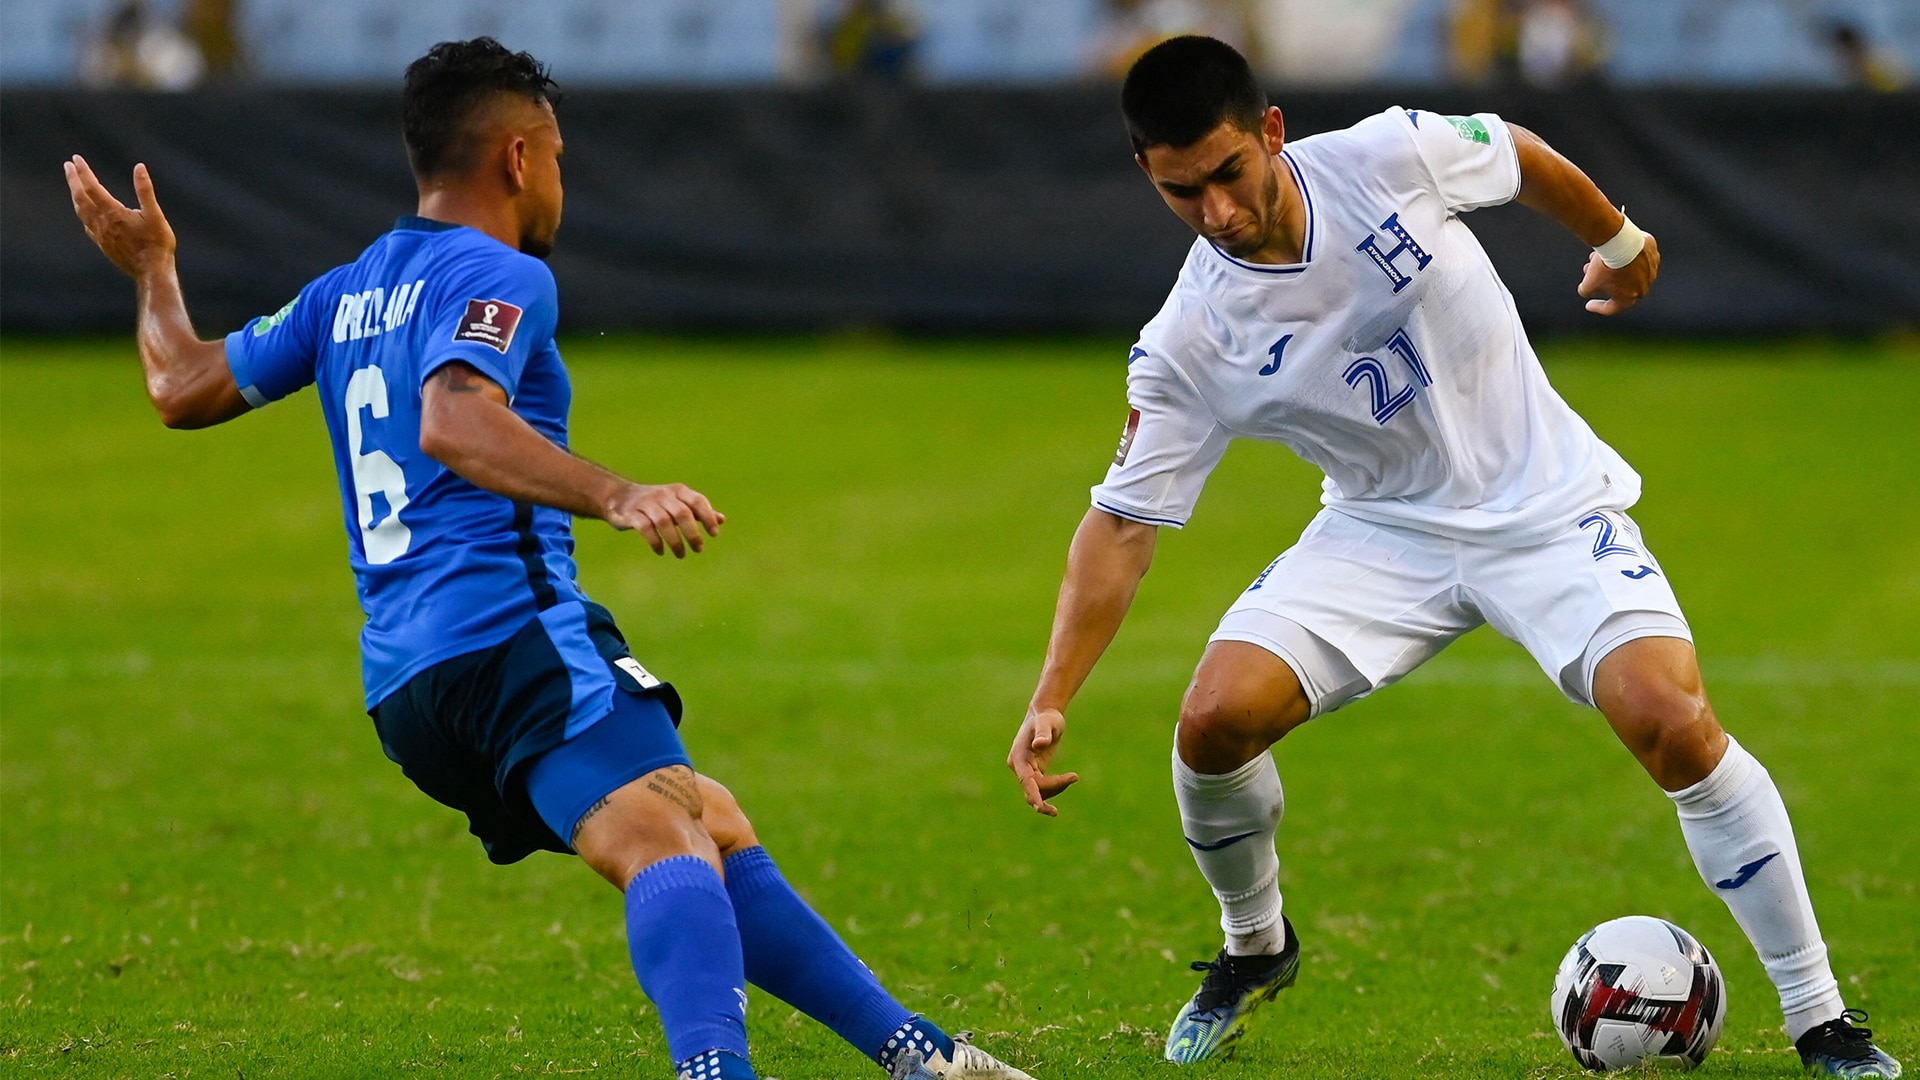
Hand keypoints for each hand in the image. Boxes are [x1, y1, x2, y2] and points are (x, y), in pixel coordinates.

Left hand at [66, 156, 175, 278]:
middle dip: (73, 180)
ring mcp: (100, 235)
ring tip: (73, 185)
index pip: (92, 187)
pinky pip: (86, 224)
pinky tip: (84, 211)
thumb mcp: (155, 215)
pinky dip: (82, 212)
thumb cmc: (157, 243)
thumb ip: (145, 190)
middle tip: (68, 166)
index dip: (84, 171)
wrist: (151, 271)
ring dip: (75, 195)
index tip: (76, 159)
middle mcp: (102, 223)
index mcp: (113, 213)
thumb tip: (139, 167)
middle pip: (80, 197)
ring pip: (81, 210)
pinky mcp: (102, 244)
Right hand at [606, 482, 723, 557]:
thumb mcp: (679, 503)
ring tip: (681, 555)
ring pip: (663, 522)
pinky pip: (645, 528)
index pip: (697, 501)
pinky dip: (655, 541)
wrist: (621, 497)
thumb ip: (698, 511)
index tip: (714, 534)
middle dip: (692, 533)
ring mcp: (646, 503)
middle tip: (699, 549)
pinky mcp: (631, 514)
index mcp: (678, 491)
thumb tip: (722, 520)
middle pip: (682, 513)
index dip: (708, 517)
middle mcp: (663, 495)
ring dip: (675, 541)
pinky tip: (661, 551)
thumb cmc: (657, 503)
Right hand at [1008, 707, 1079, 816]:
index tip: (1040, 807)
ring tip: (1073, 776)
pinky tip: (1065, 788)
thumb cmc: (1046, 717)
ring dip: (1056, 788)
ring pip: (1039, 791)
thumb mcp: (1047, 722)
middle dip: (1053, 787)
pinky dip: (1055, 788)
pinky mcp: (1034, 773)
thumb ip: (1043, 733)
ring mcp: (1026, 771)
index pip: (1025, 779)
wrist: (1045, 715)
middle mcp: (1019, 766)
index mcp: (1018, 756)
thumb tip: (1039, 744)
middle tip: (1074, 777)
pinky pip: (1042, 789)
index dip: (1033, 793)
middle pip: (1034, 788)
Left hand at [1578, 234, 1659, 315]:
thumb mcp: (1588, 284)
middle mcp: (1643, 286)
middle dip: (1602, 280)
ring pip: (1628, 269)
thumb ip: (1586, 291)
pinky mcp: (1653, 254)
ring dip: (1612, 266)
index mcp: (1629, 299)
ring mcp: (1651, 269)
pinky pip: (1637, 256)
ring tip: (1595, 259)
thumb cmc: (1606, 267)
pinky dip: (1626, 254)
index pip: (1611, 308)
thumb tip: (1585, 290)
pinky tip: (1613, 249)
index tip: (1589, 304)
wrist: (1620, 242)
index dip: (1598, 307)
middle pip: (1619, 285)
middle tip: (1590, 273)